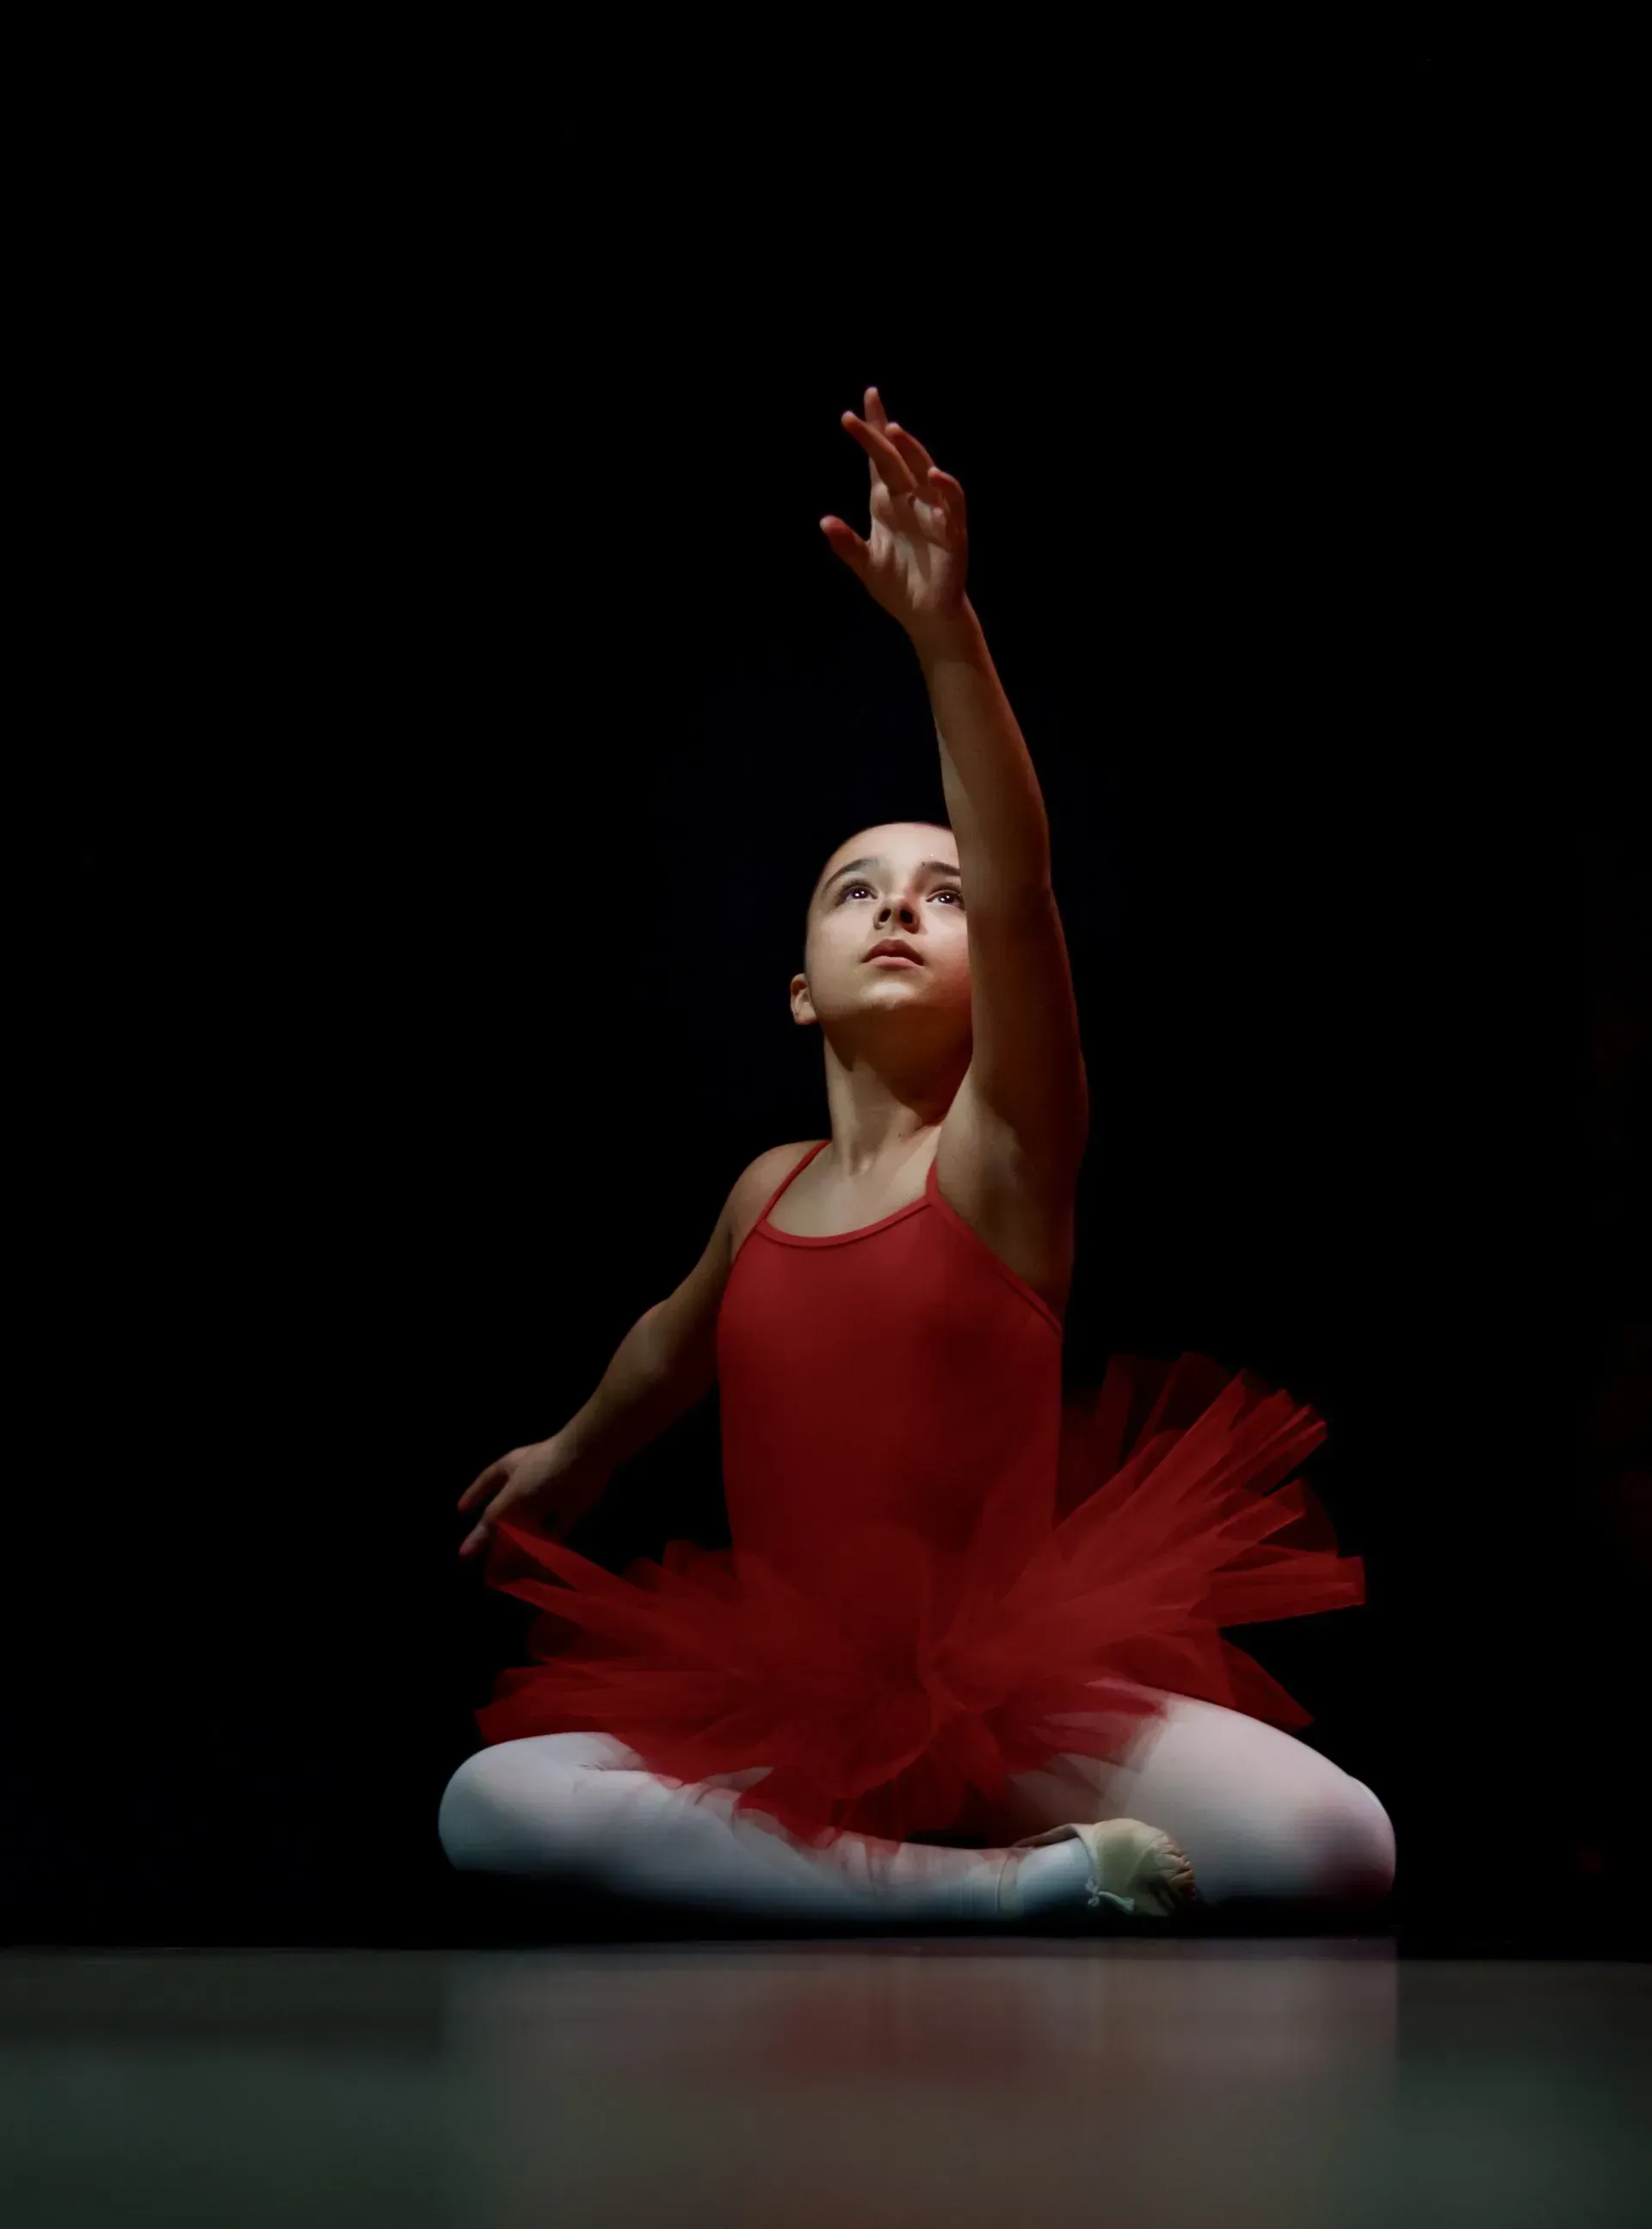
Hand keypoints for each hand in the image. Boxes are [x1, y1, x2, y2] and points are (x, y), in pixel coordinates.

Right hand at [456, 1434, 607, 1560]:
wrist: (583, 1461)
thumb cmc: (539, 1472)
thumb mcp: (509, 1496)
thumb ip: (494, 1519)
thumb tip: (479, 1539)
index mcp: (509, 1468)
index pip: (486, 1481)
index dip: (473, 1495)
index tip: (461, 1511)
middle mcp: (527, 1482)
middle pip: (508, 1510)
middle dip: (496, 1533)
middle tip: (482, 1556)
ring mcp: (549, 1496)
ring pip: (531, 1524)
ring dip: (521, 1544)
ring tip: (508, 1567)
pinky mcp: (567, 1510)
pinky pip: (553, 1532)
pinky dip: (546, 1546)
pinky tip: (536, 1564)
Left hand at [820, 386, 968, 643]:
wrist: (925, 615)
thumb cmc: (897, 587)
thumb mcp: (865, 565)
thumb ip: (847, 545)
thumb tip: (824, 522)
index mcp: (887, 503)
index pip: (878, 460)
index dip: (871, 432)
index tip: (857, 407)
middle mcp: (910, 500)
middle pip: (896, 457)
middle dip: (882, 432)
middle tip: (864, 408)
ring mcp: (932, 511)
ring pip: (923, 469)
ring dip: (911, 449)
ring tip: (893, 429)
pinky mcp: (952, 529)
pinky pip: (951, 501)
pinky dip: (945, 486)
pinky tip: (932, 474)